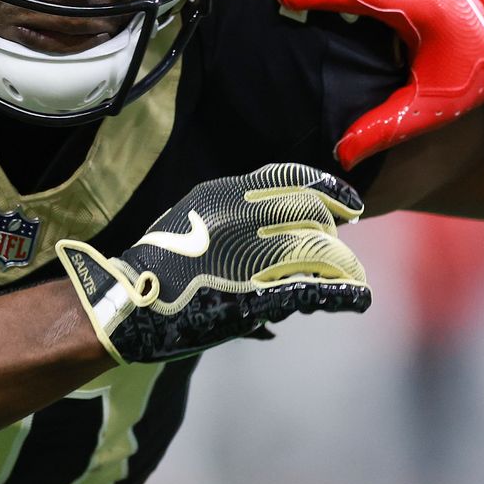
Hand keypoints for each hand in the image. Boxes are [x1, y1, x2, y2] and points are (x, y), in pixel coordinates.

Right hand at [55, 163, 370, 364]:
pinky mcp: (256, 297)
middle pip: (312, 215)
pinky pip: (312, 291)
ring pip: (320, 253)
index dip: (329, 188)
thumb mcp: (193, 218)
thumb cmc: (158, 266)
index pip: (291, 178)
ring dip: (345, 265)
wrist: (126, 305)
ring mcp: (250, 258)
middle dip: (334, 231)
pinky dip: (342, 294)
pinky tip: (357, 298)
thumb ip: (233, 216)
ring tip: (355, 277)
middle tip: (344, 245)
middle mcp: (242, 218)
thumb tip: (270, 220)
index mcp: (225, 194)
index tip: (350, 203)